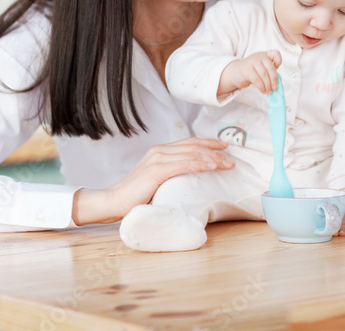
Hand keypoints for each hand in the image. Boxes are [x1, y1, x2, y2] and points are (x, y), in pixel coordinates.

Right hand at [71, 137, 232, 224]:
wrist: (112, 201)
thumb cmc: (134, 196)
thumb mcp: (156, 181)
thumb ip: (170, 175)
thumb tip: (190, 180)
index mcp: (159, 152)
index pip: (189, 143)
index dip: (208, 143)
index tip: (224, 146)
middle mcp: (159, 151)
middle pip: (194, 146)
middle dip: (215, 149)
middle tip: (231, 155)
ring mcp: (158, 159)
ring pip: (192, 153)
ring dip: (213, 157)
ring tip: (228, 163)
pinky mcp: (157, 170)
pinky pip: (185, 164)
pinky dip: (201, 164)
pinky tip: (213, 166)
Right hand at [218, 50, 281, 95]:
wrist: (234, 73)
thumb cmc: (250, 71)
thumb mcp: (260, 68)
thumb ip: (268, 72)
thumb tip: (277, 84)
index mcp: (264, 55)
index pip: (276, 54)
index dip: (278, 62)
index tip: (277, 70)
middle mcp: (259, 56)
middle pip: (271, 68)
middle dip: (274, 80)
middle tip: (275, 88)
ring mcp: (252, 62)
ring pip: (264, 75)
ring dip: (268, 86)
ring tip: (269, 91)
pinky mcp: (247, 70)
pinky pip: (257, 80)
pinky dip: (262, 87)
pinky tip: (263, 90)